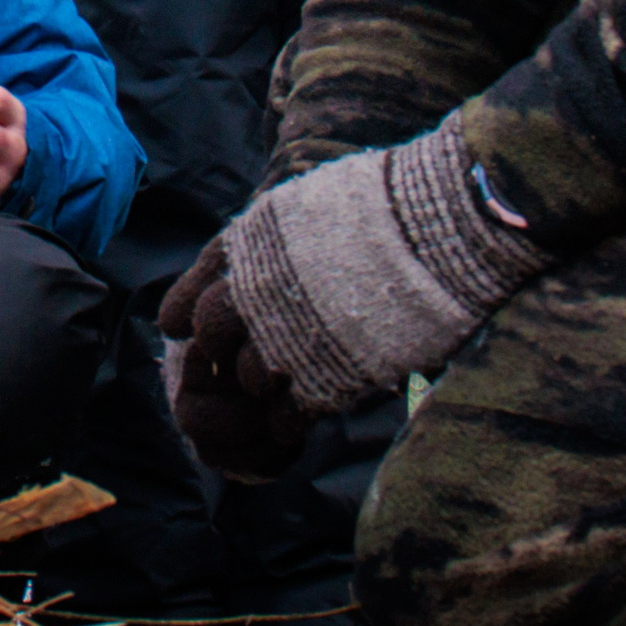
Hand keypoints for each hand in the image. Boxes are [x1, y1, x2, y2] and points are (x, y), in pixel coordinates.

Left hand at [157, 115, 549, 477]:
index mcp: (248, 243)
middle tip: (241, 357)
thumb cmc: (387, 206)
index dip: (183, 314)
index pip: (190, 293)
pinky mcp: (326, 376)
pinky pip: (285, 417)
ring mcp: (288, 335)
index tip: (180, 328)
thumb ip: (269, 242)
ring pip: (247, 379)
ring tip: (289, 376)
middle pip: (211, 336)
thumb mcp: (308, 206)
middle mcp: (255, 289)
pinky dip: (290, 419)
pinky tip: (308, 408)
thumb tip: (244, 266)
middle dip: (221, 351)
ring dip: (262, 384)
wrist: (445, 222)